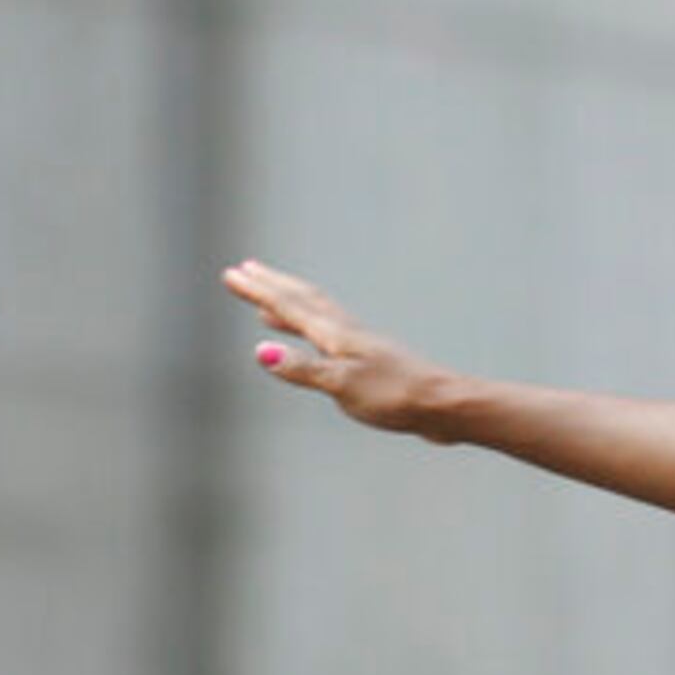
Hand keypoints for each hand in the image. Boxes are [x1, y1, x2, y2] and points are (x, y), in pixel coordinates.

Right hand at [226, 260, 456, 434]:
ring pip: (317, 315)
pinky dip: (312, 330)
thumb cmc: (394, 396)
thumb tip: (260, 351)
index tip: (232, 274)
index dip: (258, 291)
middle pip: (303, 300)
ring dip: (290, 304)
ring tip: (267, 301)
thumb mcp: (341, 385)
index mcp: (335, 336)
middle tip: (246, 269)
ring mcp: (359, 345)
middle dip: (272, 285)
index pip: (289, 307)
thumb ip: (302, 368)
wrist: (443, 406)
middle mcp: (346, 333)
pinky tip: (313, 342)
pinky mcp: (370, 361)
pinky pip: (330, 335)